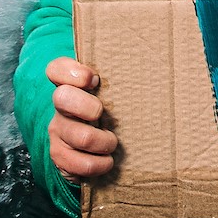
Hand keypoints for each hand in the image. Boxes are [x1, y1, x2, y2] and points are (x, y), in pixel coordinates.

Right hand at [46, 57, 118, 180]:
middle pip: (62, 98)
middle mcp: (60, 106)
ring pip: (78, 135)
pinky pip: (76, 164)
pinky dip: (96, 165)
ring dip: (103, 141)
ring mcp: (58, 131)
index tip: (93, 79)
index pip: (56, 69)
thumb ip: (122, 75)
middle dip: (87, 106)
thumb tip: (161, 52)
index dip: (71, 72)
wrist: (94, 147)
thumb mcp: (114, 90)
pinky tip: (106, 161)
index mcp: (71, 84)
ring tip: (113, 143)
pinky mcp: (60, 156)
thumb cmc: (111, 109)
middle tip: (103, 114)